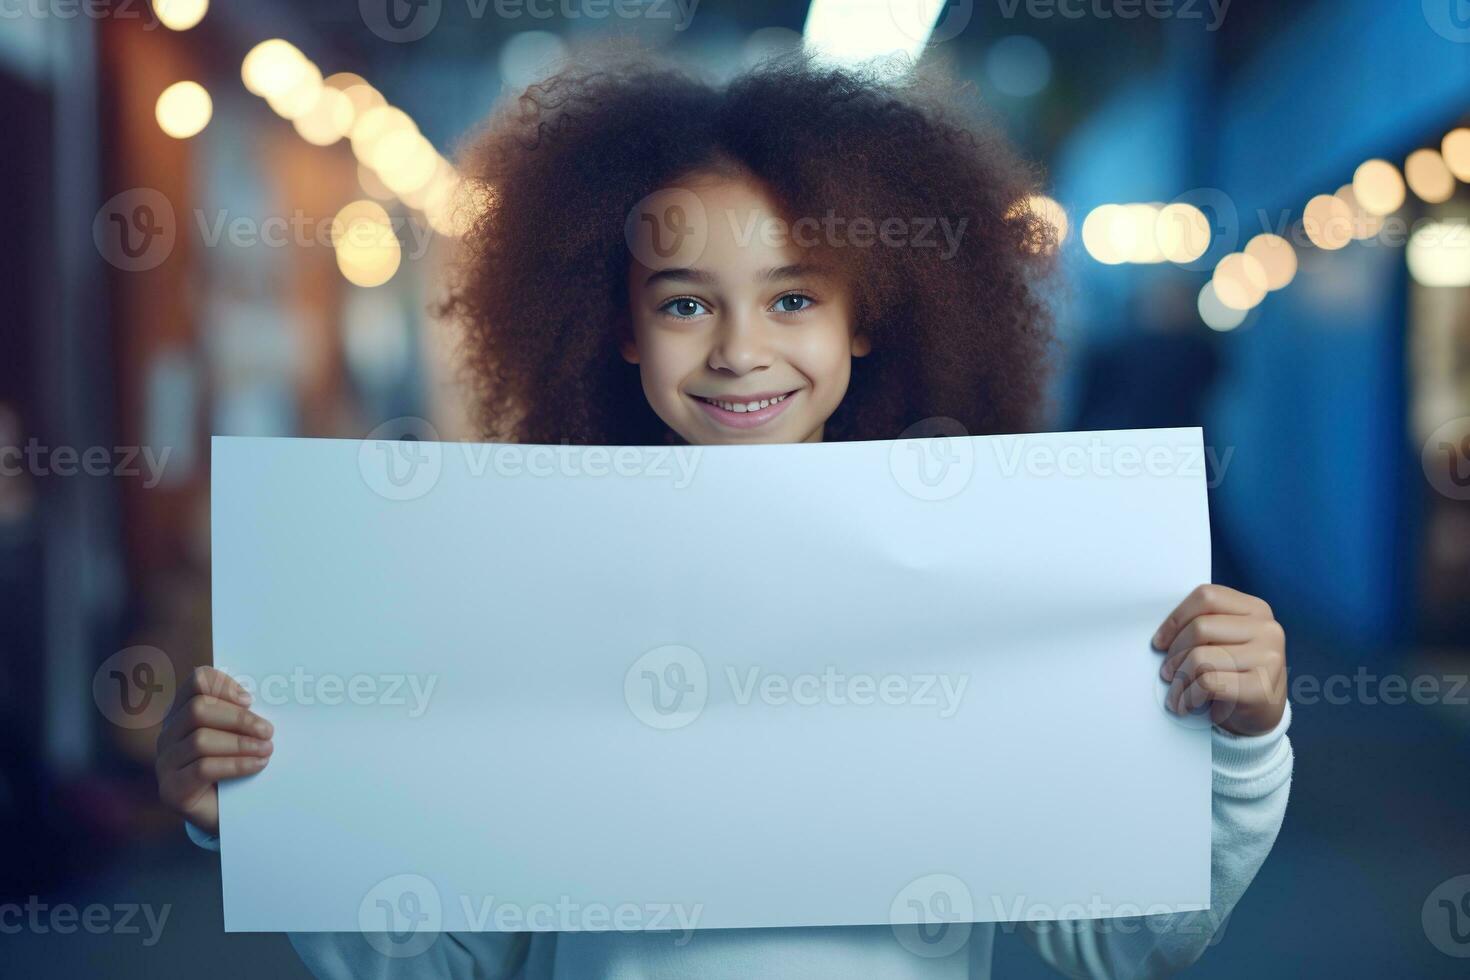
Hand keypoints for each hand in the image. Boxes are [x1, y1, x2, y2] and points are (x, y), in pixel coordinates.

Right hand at [155, 666, 273, 834]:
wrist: (233, 814)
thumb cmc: (241, 767)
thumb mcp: (243, 735)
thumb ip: (246, 714)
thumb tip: (272, 694)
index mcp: (184, 713)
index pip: (197, 682)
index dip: (224, 686)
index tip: (251, 700)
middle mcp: (168, 735)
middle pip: (198, 710)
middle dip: (238, 719)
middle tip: (268, 730)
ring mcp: (165, 763)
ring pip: (200, 740)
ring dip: (241, 743)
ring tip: (267, 749)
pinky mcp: (172, 790)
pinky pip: (203, 769)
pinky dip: (236, 764)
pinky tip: (258, 765)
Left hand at [1152, 583, 1286, 735]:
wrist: (1263, 713)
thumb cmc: (1235, 673)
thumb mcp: (1224, 641)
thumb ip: (1203, 627)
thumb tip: (1161, 638)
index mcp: (1255, 609)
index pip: (1206, 596)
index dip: (1176, 619)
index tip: (1160, 642)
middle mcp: (1267, 629)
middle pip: (1200, 628)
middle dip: (1174, 654)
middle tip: (1167, 673)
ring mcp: (1268, 657)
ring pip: (1200, 657)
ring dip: (1179, 680)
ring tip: (1176, 693)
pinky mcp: (1261, 687)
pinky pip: (1208, 683)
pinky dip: (1189, 696)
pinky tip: (1187, 705)